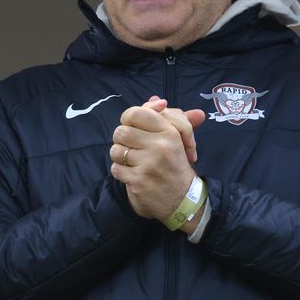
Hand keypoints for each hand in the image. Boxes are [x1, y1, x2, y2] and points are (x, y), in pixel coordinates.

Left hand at [109, 97, 204, 221]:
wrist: (183, 200)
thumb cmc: (177, 166)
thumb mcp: (178, 139)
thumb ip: (168, 117)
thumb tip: (156, 99)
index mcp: (169, 132)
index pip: (136, 113)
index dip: (129, 118)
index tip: (133, 126)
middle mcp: (160, 146)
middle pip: (121, 131)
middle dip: (123, 139)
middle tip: (132, 146)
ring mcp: (148, 164)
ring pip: (116, 150)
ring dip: (121, 156)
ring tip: (133, 161)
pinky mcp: (138, 181)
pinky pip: (116, 168)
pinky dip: (121, 171)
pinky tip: (132, 173)